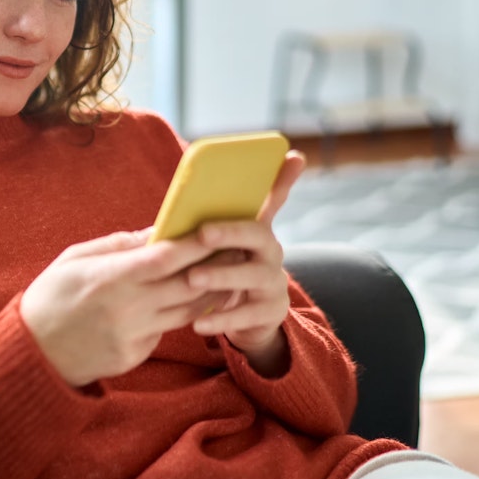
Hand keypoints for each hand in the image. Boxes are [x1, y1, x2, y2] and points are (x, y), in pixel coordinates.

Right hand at [20, 229, 230, 386]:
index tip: (216, 229)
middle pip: (187, 285)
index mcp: (111, 278)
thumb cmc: (50, 295)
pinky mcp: (135, 355)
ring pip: (187, 312)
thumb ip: (118, 245)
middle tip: (237, 249)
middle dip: (216, 266)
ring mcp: (134, 335)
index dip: (195, 244)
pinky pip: (165, 331)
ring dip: (211, 294)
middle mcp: (128, 308)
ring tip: (229, 275)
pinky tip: (192, 303)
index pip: (166, 258)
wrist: (33, 352)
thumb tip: (155, 232)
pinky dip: (180, 316)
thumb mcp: (75, 259)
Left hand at [184, 151, 306, 373]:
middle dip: (231, 231)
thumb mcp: (219, 245)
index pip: (273, 198)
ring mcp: (274, 282)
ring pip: (252, 276)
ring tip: (192, 278)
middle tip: (202, 232)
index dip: (284, 178)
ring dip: (221, 275)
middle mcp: (271, 252)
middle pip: (259, 234)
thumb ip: (208, 220)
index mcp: (257, 230)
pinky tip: (198, 323)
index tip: (293, 156)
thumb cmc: (225, 270)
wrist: (246, 319)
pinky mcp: (270, 312)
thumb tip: (185, 197)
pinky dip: (220, 318)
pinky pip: (246, 315)